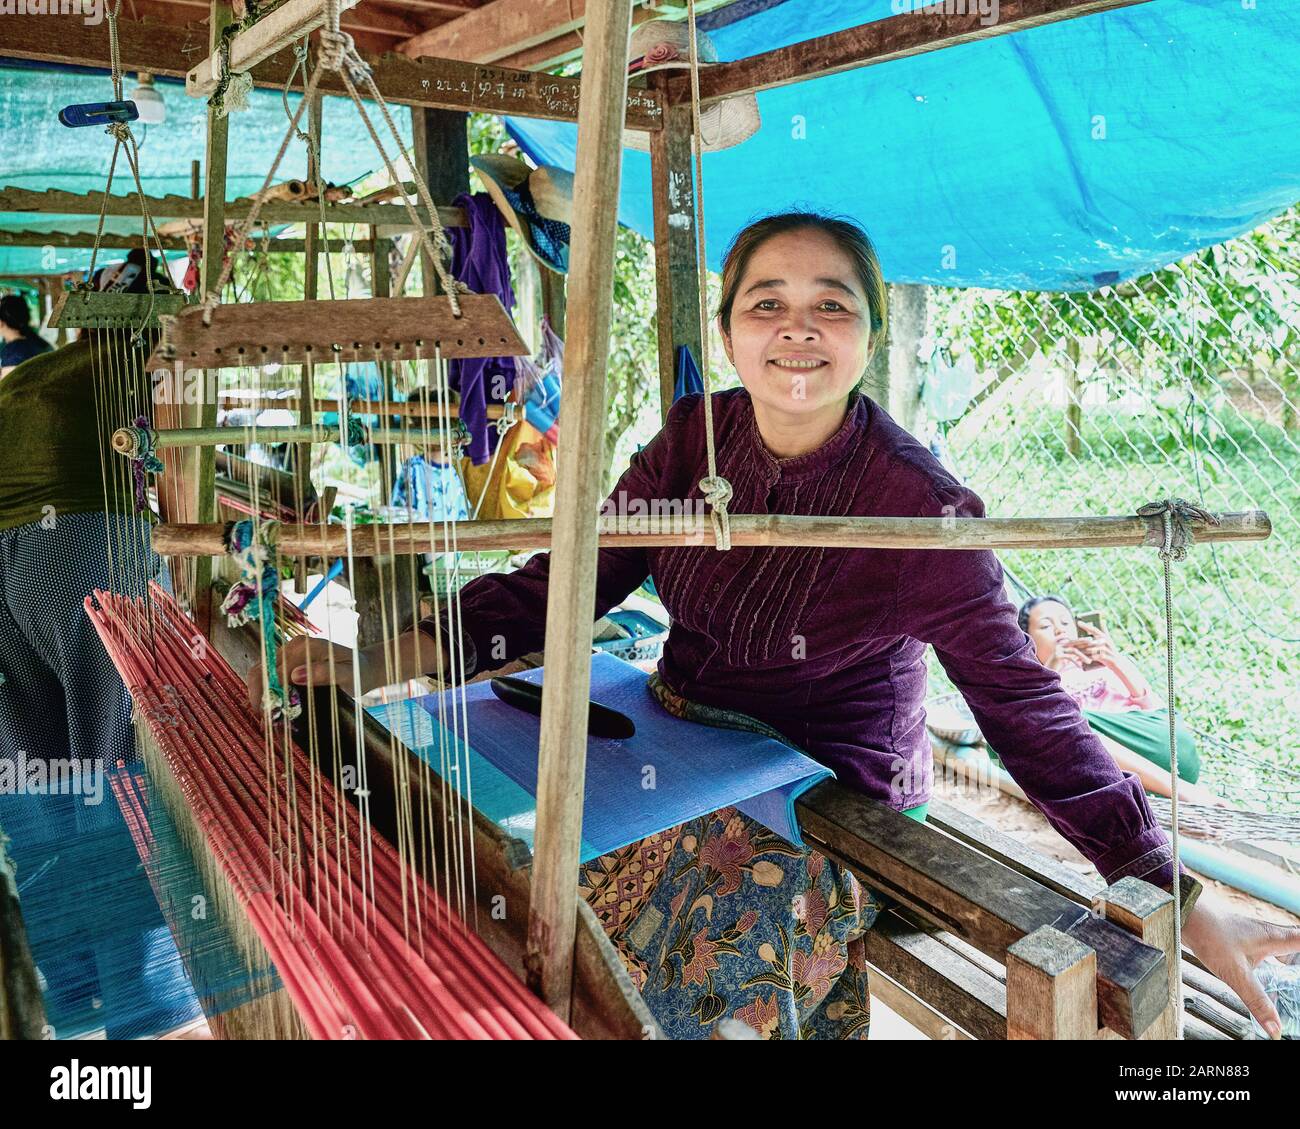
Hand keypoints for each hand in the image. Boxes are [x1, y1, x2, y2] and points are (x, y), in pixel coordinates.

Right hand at [246, 635, 373, 713]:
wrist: (364, 667)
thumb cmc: (358, 672)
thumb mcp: (347, 674)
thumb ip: (325, 673)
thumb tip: (295, 675)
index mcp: (303, 646)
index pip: (274, 671)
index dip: (267, 694)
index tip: (268, 717)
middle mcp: (292, 647)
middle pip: (261, 670)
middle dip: (258, 696)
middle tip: (264, 720)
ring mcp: (288, 654)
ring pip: (261, 674)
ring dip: (260, 695)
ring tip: (267, 717)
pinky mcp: (288, 663)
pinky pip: (270, 677)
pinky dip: (267, 693)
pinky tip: (273, 709)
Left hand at [1069, 621, 1121, 667]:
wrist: (1119, 663)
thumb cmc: (1110, 651)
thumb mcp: (1108, 640)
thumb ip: (1104, 631)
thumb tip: (1102, 620)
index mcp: (1105, 637)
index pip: (1095, 630)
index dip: (1086, 626)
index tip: (1078, 622)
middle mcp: (1107, 642)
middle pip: (1091, 640)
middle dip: (1080, 641)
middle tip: (1071, 641)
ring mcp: (1108, 650)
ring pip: (1091, 649)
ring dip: (1082, 650)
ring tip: (1073, 651)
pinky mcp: (1107, 658)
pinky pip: (1095, 658)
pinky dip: (1087, 658)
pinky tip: (1080, 659)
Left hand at [1183, 896, 1299, 1038]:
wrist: (1185, 913)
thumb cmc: (1210, 934)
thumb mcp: (1237, 974)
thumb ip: (1257, 1001)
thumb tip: (1275, 1027)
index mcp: (1276, 938)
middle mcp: (1269, 933)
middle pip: (1298, 944)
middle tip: (1296, 981)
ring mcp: (1255, 933)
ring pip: (1283, 946)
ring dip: (1292, 960)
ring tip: (1292, 979)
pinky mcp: (1243, 936)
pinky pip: (1268, 947)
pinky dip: (1274, 959)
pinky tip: (1267, 971)